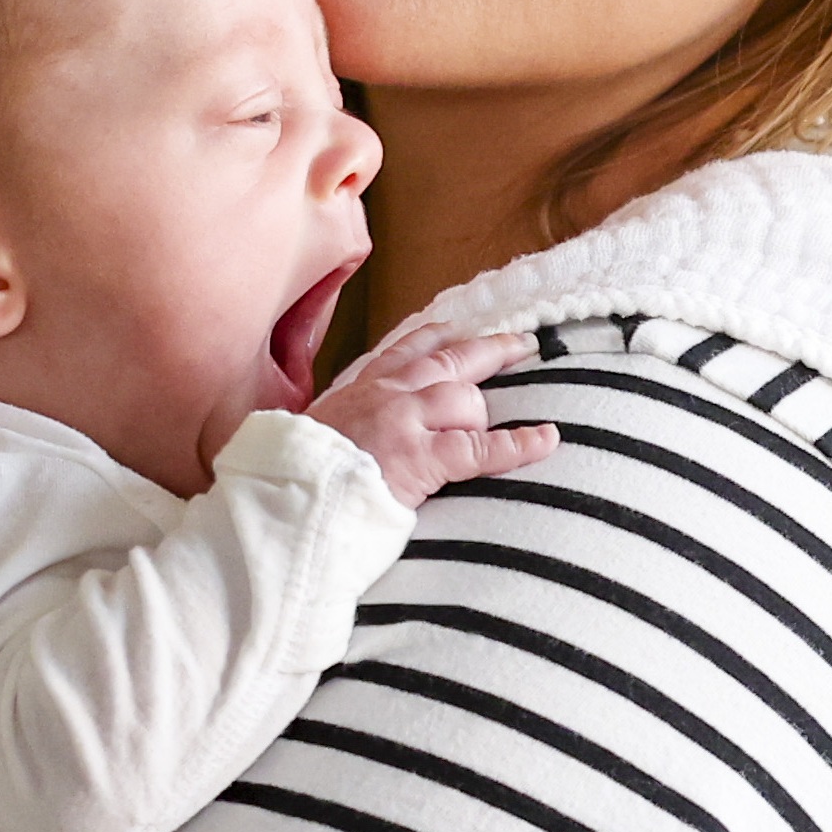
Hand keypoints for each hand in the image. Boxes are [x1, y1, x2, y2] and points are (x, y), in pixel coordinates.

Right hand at [300, 328, 561, 513]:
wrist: (286, 502)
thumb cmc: (296, 476)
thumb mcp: (315, 432)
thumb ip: (347, 422)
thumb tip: (361, 432)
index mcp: (360, 389)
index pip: (406, 350)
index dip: (441, 337)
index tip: (460, 329)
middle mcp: (386, 395)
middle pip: (449, 360)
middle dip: (490, 350)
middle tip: (522, 343)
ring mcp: (405, 423)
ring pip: (465, 399)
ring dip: (486, 414)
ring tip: (513, 423)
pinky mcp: (421, 457)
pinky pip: (481, 447)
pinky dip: (518, 444)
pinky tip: (545, 440)